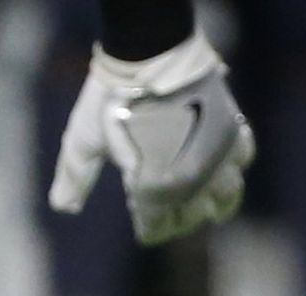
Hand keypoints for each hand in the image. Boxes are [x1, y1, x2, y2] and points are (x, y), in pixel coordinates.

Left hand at [50, 31, 255, 246]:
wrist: (150, 56)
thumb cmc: (111, 101)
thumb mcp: (83, 141)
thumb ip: (74, 178)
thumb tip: (63, 207)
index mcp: (152, 189)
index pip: (157, 226)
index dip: (149, 228)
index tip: (144, 226)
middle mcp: (190, 179)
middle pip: (193, 216)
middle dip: (181, 219)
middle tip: (172, 215)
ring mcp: (215, 155)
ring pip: (226, 194)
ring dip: (215, 202)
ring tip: (208, 204)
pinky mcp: (231, 128)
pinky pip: (242, 156)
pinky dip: (234, 166)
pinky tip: (224, 167)